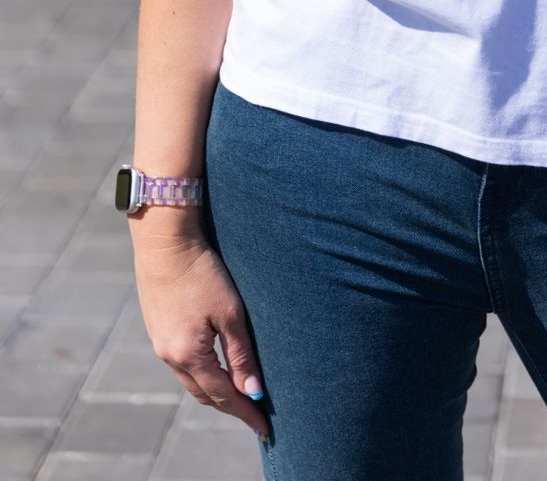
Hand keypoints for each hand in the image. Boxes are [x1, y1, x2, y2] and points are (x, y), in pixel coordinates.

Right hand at [130, 232, 269, 440]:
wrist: (164, 241)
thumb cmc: (202, 272)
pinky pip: (182, 362)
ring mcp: (160, 343)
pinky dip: (201, 371)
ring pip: (192, 379)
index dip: (246, 412)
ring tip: (239, 392)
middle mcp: (169, 356)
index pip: (224, 395)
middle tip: (255, 413)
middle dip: (231, 405)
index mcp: (188, 355)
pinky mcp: (157, 328)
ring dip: (215, 389)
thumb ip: (241, 354)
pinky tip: (214, 365)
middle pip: (204, 393)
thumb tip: (253, 390)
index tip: (265, 429)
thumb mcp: (230, 312)